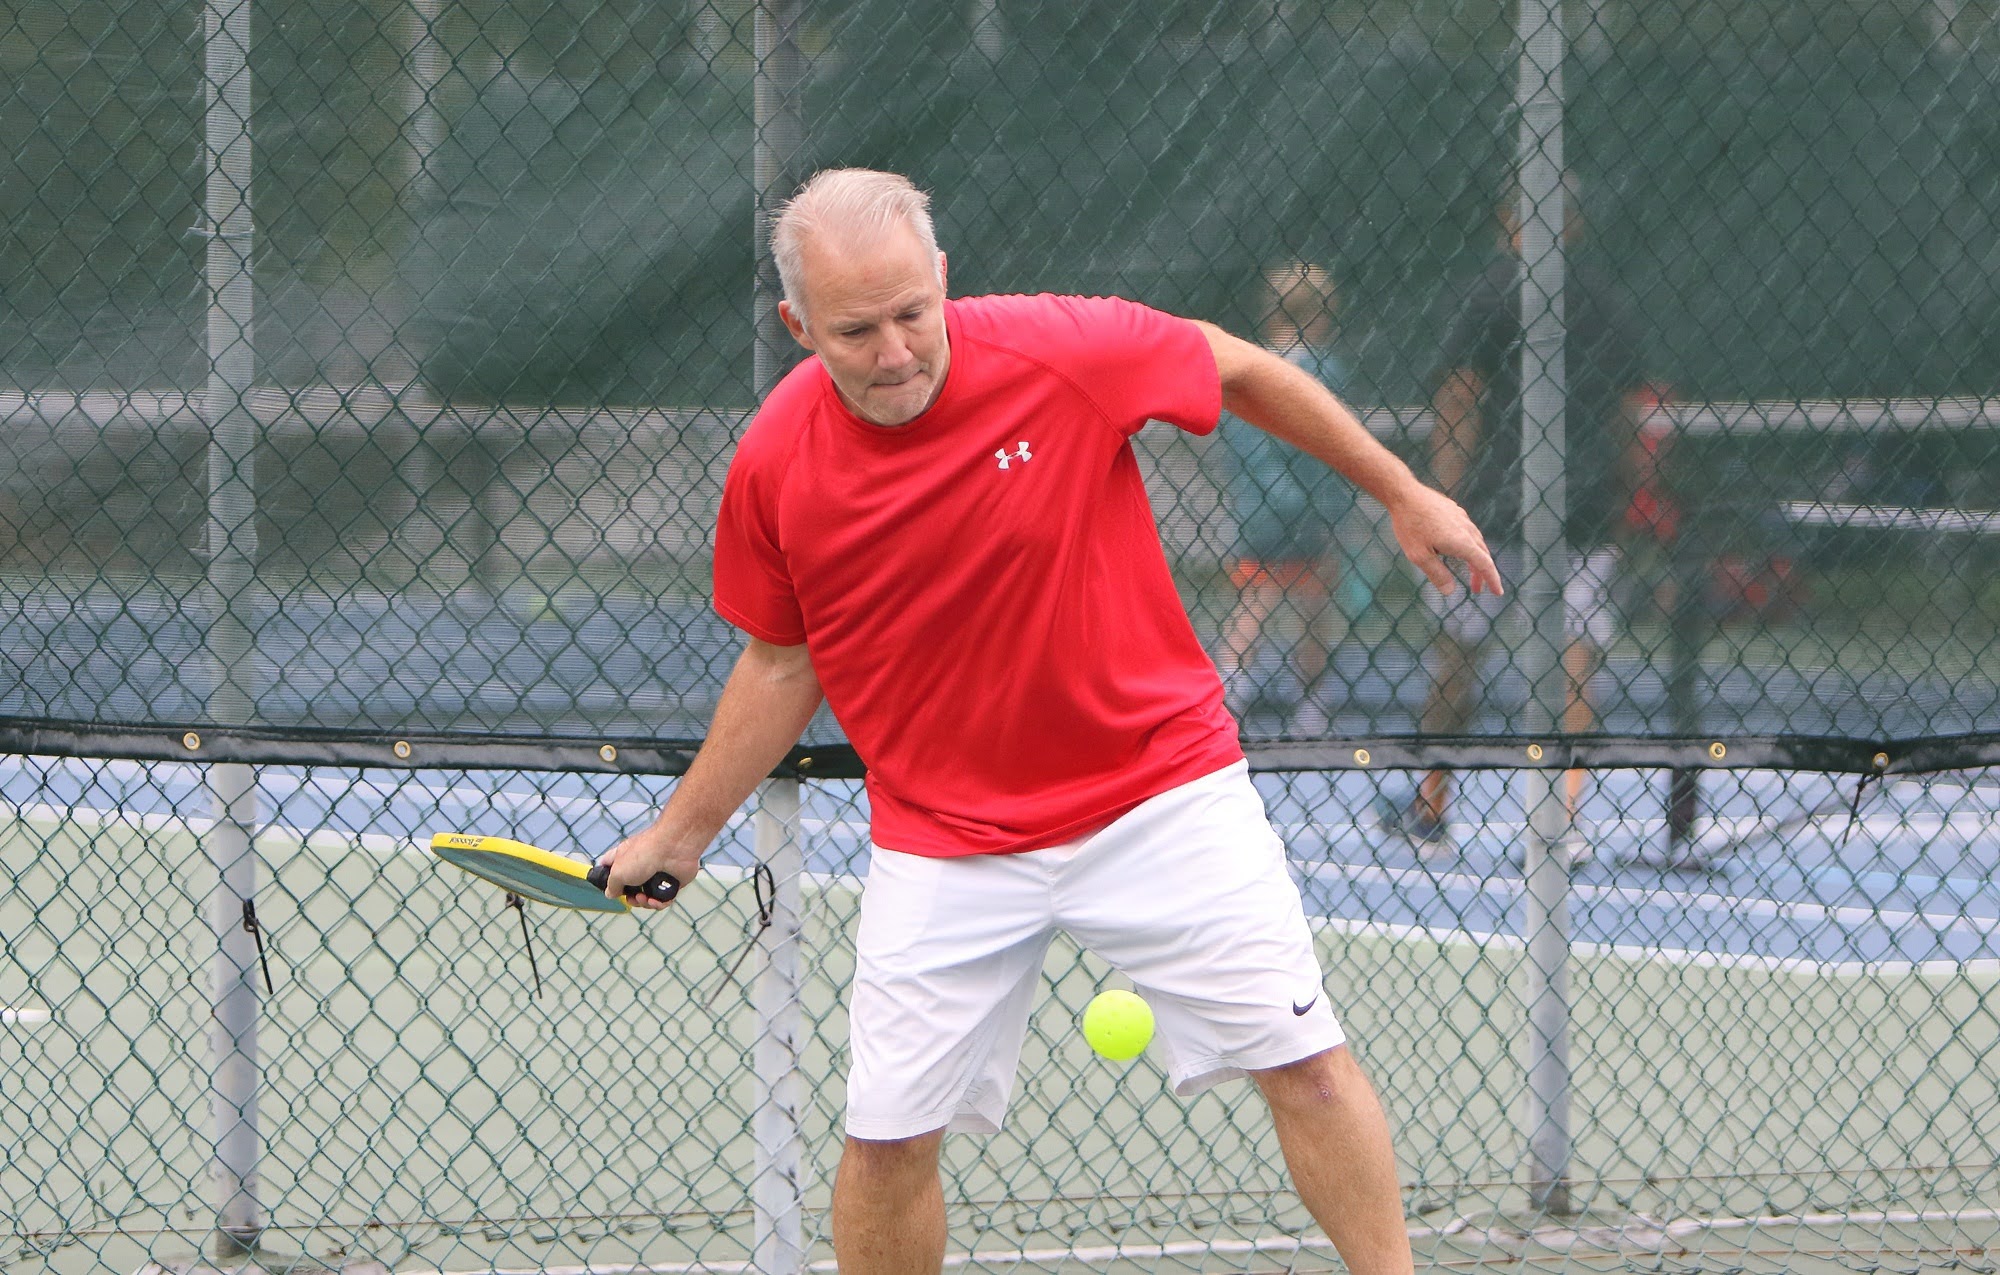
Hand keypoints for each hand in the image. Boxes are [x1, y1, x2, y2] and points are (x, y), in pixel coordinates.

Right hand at [596, 824, 702, 911]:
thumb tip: (611, 893)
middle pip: (630, 888)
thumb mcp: (618, 872)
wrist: (675, 849)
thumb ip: (612, 885)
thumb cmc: (647, 852)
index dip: (606, 877)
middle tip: (632, 897)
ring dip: (644, 902)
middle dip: (630, 898)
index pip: (609, 866)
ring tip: (644, 897)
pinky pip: (663, 899)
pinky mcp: (671, 882)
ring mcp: (656, 874)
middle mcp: (640, 864)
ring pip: (646, 896)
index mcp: (624, 857)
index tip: (608, 886)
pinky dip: (658, 903)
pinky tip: (655, 900)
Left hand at [1388, 484, 1503, 596]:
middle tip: (1476, 589)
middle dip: (1481, 573)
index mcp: (1462, 542)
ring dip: (1475, 558)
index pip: (1484, 564)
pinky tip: (1458, 547)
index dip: (1492, 580)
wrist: (1404, 494)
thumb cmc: (1410, 525)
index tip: (1498, 592)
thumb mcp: (1419, 556)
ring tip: (1469, 570)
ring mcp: (1462, 518)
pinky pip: (1468, 531)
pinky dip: (1469, 544)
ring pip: (1476, 541)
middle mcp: (1467, 529)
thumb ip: (1437, 574)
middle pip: (1482, 554)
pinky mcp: (1455, 511)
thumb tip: (1450, 591)